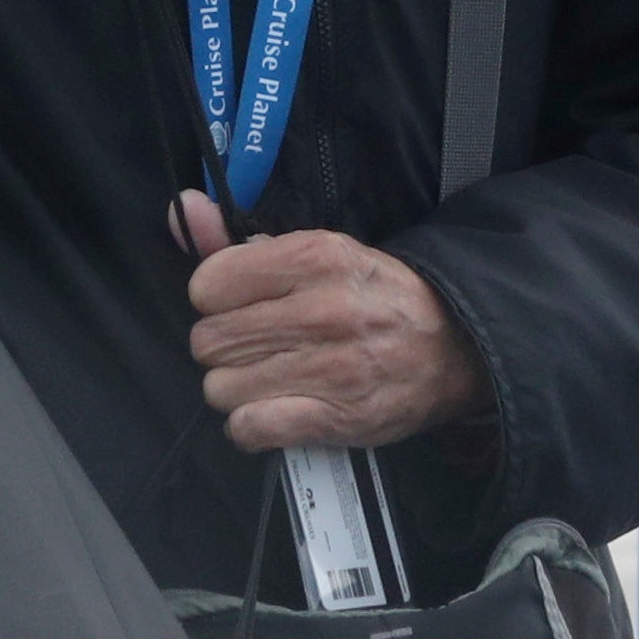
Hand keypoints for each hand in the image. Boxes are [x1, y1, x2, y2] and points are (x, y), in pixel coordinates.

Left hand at [178, 188, 492, 450]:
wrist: (453, 346)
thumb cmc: (375, 297)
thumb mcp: (317, 252)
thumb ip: (241, 240)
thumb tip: (186, 210)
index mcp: (316, 257)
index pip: (209, 286)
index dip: (217, 299)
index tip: (243, 305)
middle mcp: (323, 310)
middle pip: (210, 341)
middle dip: (225, 346)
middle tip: (258, 346)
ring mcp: (330, 369)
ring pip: (221, 388)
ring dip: (237, 388)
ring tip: (270, 377)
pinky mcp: (336, 419)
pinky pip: (248, 428)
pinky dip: (250, 426)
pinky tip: (270, 410)